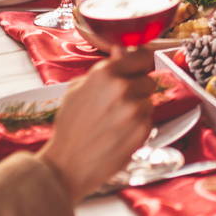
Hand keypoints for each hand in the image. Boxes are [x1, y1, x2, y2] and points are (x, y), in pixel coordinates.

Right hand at [39, 47, 155, 201]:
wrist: (67, 165)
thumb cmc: (70, 127)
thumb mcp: (77, 89)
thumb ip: (104, 68)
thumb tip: (121, 49)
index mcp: (105, 73)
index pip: (142, 56)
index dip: (141, 64)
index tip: (139, 69)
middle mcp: (122, 88)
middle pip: (148, 80)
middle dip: (137, 91)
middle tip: (117, 105)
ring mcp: (134, 110)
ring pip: (149, 101)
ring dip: (138, 110)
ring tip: (115, 122)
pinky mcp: (142, 130)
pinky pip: (148, 121)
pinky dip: (138, 127)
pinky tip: (120, 134)